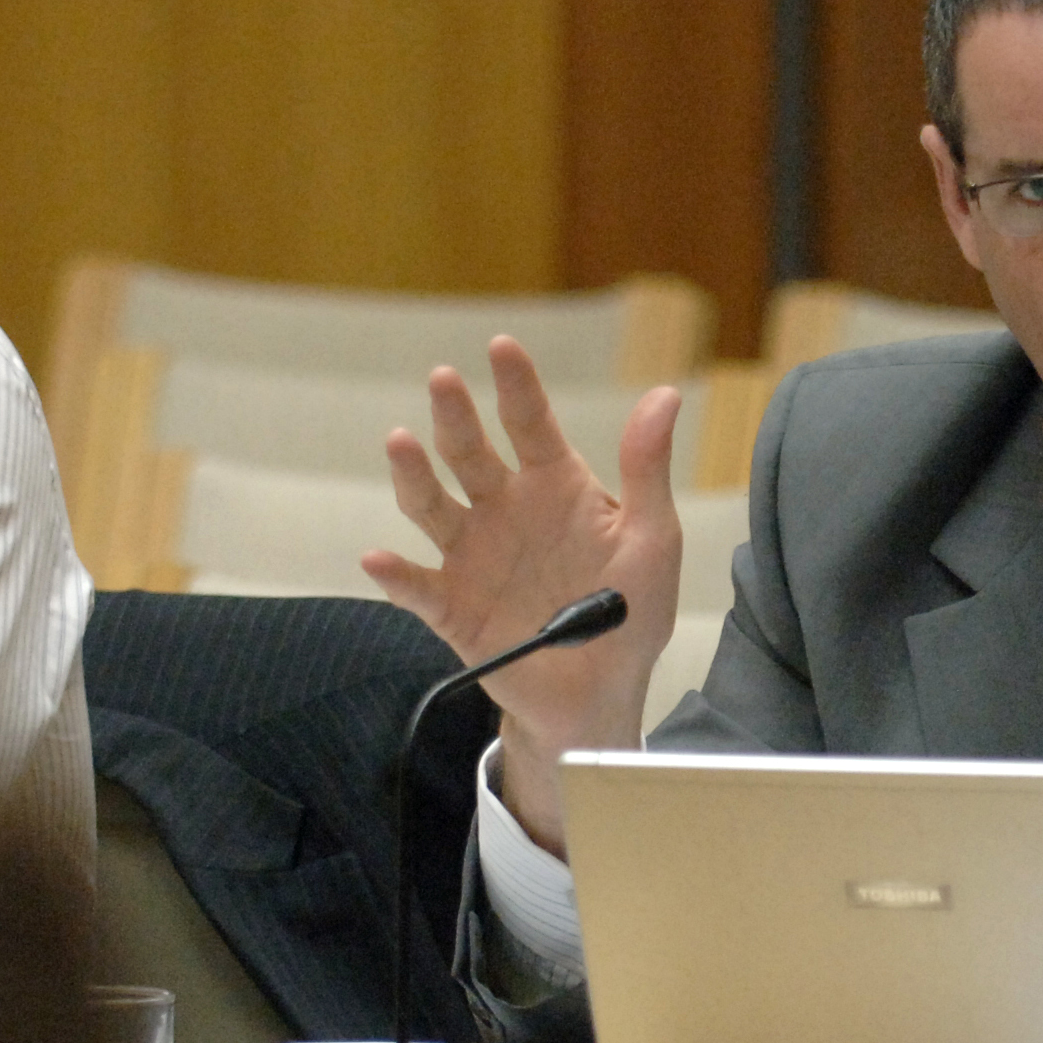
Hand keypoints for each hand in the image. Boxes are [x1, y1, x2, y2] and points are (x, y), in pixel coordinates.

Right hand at [361, 336, 681, 856]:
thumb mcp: (651, 539)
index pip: (530, 424)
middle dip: (455, 417)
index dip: (516, 386)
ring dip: (414, 476)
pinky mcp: (452, 608)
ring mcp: (472, 557)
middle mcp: (504, 511)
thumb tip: (664, 394)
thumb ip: (646, 470)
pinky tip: (379, 560)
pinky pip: (418, 588)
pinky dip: (396, 576)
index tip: (502, 347)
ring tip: (401, 444)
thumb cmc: (632, 613)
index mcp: (553, 486)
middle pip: (470, 454)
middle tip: (444, 380)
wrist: (602, 695)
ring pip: (432, 507)